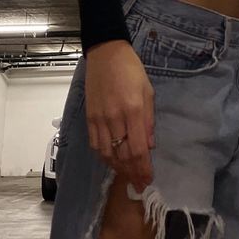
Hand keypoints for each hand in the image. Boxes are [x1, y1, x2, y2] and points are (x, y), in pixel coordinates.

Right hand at [84, 40, 155, 192]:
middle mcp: (115, 118)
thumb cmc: (131, 70)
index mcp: (133, 110)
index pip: (138, 149)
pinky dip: (103, 156)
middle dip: (132, 173)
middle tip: (139, 185)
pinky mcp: (89, 117)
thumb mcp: (148, 91)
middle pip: (122, 155)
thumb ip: (149, 120)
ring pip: (107, 153)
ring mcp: (99, 118)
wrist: (105, 54)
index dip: (143, 168)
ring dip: (117, 168)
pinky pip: (95, 144)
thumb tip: (149, 146)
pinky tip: (111, 160)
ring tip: (127, 175)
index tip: (148, 180)